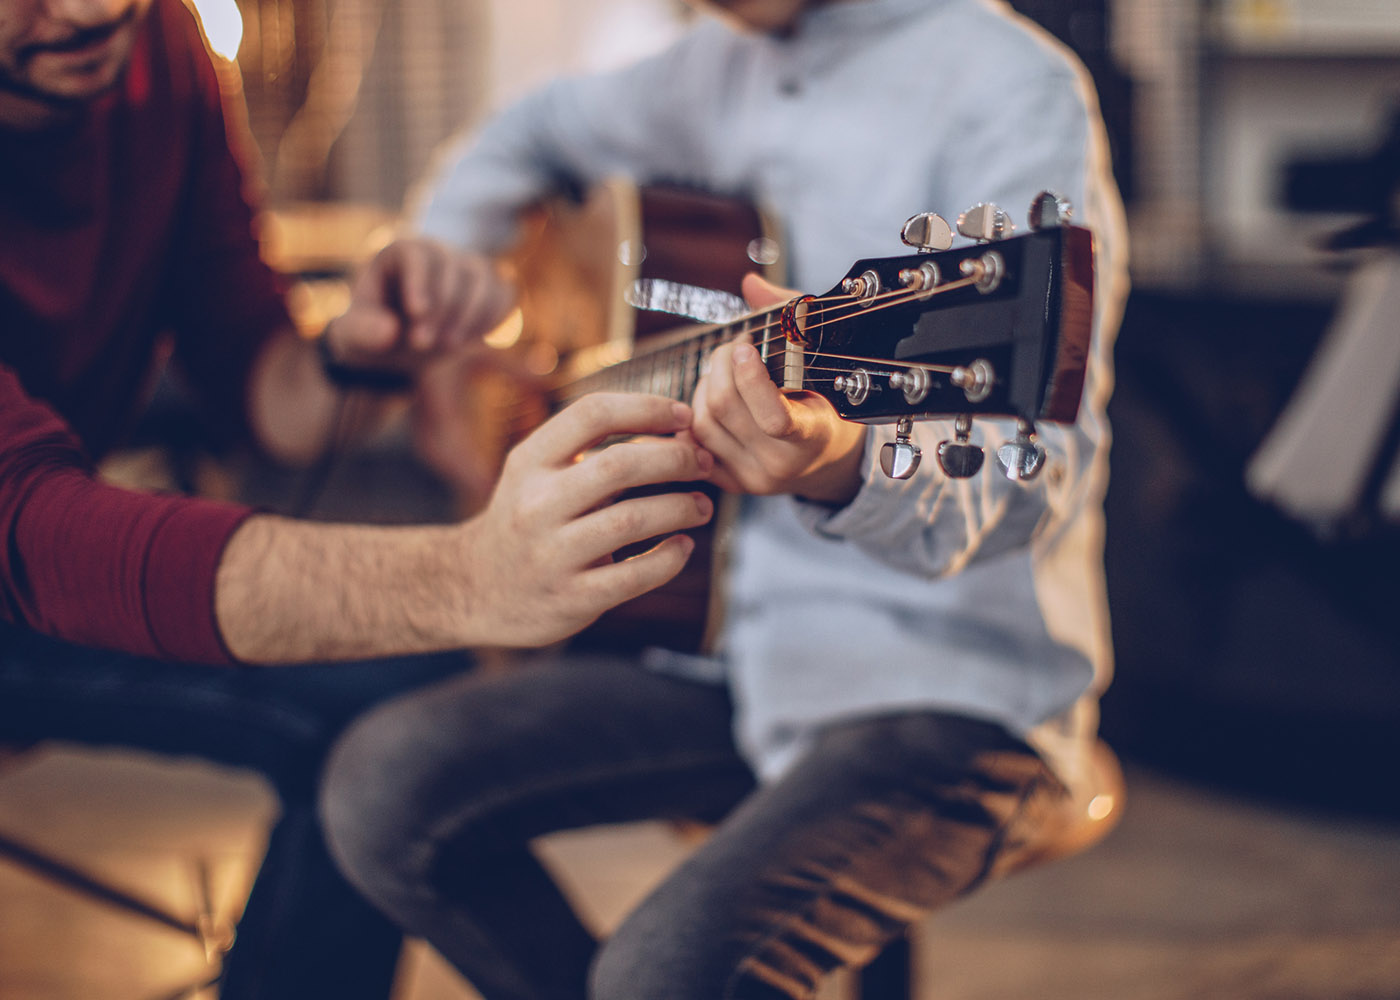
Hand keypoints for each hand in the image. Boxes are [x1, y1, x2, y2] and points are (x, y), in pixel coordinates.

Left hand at [322, 237, 514, 372]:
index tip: (417, 314)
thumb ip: (362, 332)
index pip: (416, 255)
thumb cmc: (371, 332)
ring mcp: (466, 268)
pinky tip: (470, 339)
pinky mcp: (489, 287)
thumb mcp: (351, 336)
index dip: (420, 282)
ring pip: (483, 279)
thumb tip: (390, 332)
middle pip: (453, 268)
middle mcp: (436, 252)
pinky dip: (493, 317)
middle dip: (443, 310)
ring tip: (447, 347)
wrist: (398, 343)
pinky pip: (505, 293)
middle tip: (421, 345)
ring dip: (470, 316)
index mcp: (398, 253)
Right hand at [456, 393, 715, 646]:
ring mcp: (552, 554)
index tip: (685, 416)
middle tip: (704, 463)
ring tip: (702, 506)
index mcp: (529, 461)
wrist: (477, 589)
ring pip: (631, 519)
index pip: (592, 414)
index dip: (647, 408)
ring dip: (680, 507)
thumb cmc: (529, 518)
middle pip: (619, 464)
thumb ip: (595, 450)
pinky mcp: (571, 598)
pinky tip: (683, 547)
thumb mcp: (540, 473)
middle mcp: (536, 503)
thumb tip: (679, 427)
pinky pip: (633, 576)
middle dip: (675, 458)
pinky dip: (669, 558)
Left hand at [687, 274, 866, 503]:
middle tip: (732, 347)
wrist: (826, 459)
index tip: (745, 344)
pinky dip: (694, 414)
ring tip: (723, 372)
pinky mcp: (731, 484)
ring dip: (704, 387)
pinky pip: (694, 444)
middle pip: (724, 409)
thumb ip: (790, 316)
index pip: (774, 418)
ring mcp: (753, 478)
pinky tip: (710, 397)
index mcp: (813, 436)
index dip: (751, 378)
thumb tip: (750, 284)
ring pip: (702, 424)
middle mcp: (781, 465)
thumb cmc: (826, 398)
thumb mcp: (822, 360)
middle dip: (719, 365)